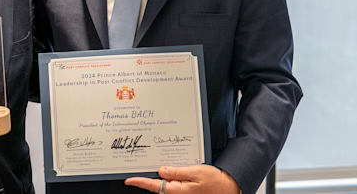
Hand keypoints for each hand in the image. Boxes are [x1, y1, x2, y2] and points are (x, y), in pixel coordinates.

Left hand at [125, 165, 239, 193]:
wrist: (228, 187)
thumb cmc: (215, 181)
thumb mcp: (196, 172)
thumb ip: (177, 171)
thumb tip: (161, 170)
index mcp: (178, 190)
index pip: (155, 186)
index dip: (141, 182)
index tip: (128, 179)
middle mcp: (177, 193)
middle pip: (157, 185)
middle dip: (147, 177)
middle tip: (136, 167)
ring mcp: (180, 192)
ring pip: (164, 183)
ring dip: (157, 176)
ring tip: (150, 165)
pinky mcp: (184, 190)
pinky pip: (171, 183)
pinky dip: (167, 176)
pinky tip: (166, 168)